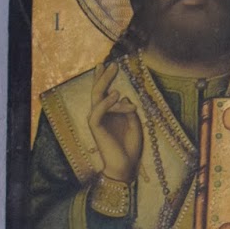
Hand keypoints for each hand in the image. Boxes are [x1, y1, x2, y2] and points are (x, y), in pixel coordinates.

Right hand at [88, 62, 141, 182]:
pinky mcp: (95, 126)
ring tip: (115, 73)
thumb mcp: (134, 124)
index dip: (106, 78)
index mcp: (109, 113)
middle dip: (104, 76)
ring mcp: (97, 120)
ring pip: (98, 97)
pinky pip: (98, 110)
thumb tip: (124, 97)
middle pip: (98, 91)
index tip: (112, 65)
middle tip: (112, 63)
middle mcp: (101, 114)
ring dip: (107, 84)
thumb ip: (129, 110)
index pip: (105, 92)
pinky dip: (107, 102)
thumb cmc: (130, 147)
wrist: (125, 165)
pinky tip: (116, 94)